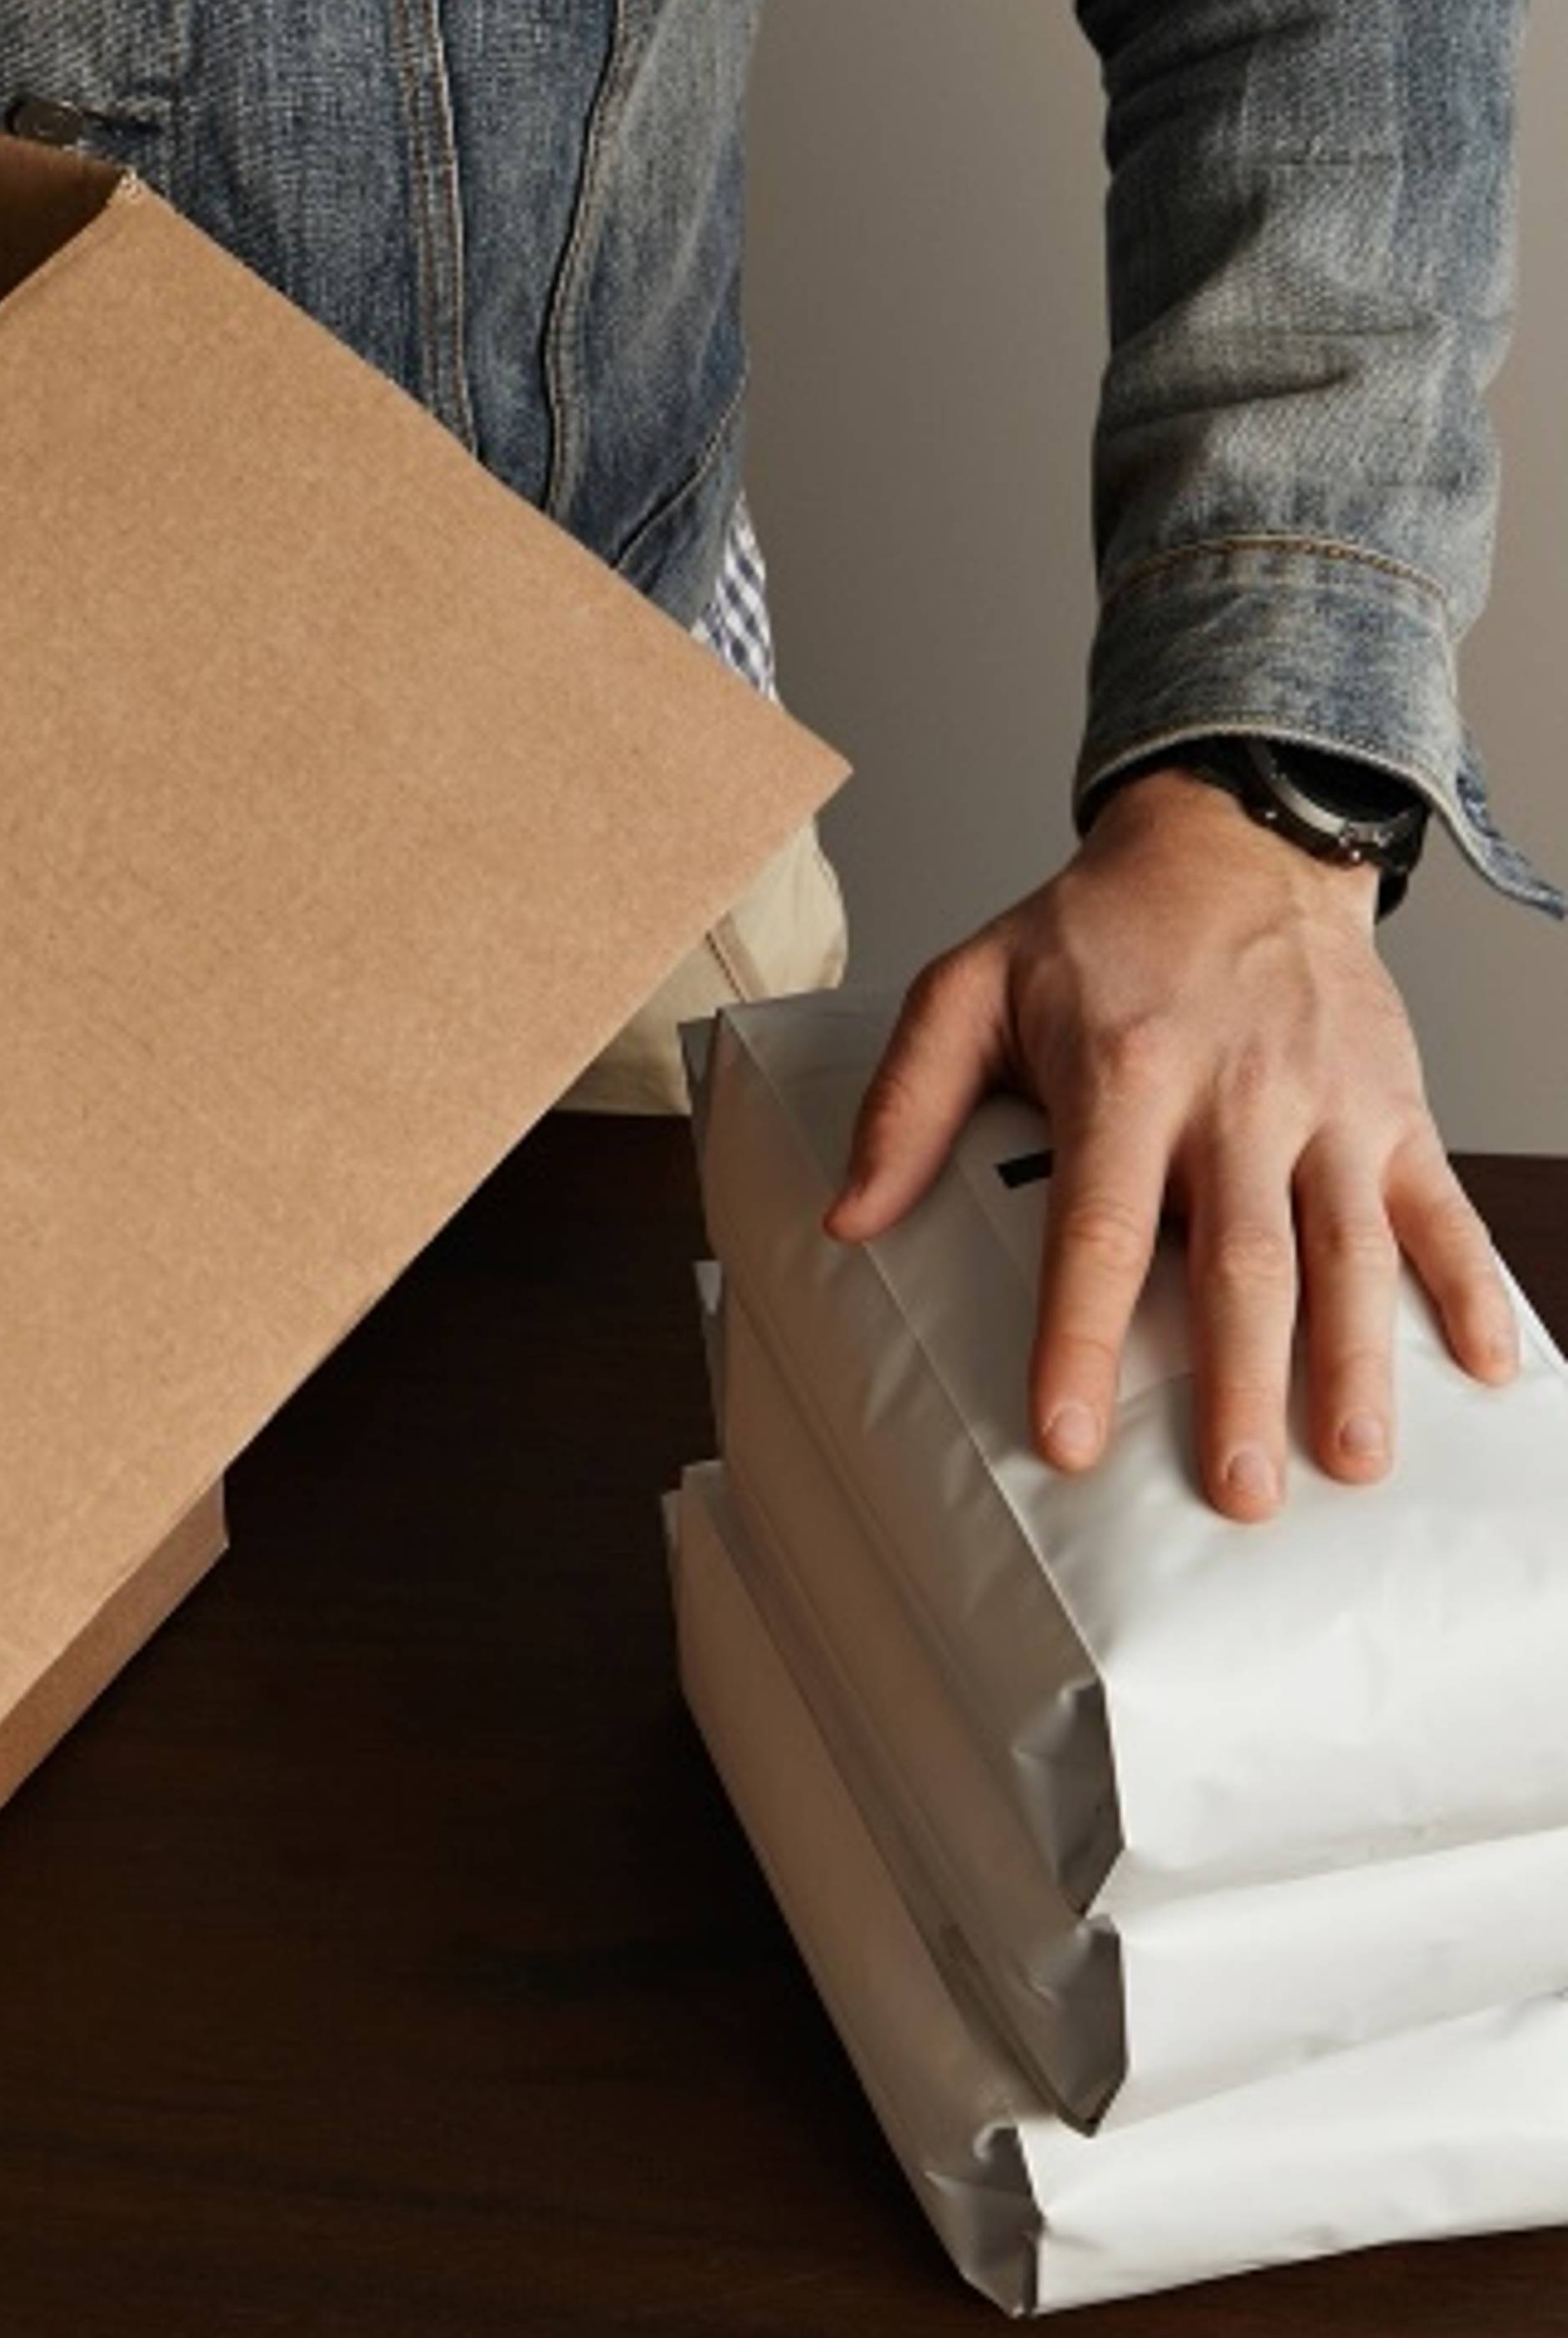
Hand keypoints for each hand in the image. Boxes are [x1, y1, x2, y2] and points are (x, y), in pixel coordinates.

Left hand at [824, 767, 1517, 1521]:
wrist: (1237, 840)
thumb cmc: (1092, 932)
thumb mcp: (969, 987)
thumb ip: (906, 1104)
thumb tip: (849, 1218)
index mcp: (1126, 1075)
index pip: (1100, 1231)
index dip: (1080, 1339)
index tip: (1068, 1438)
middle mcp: (1240, 1096)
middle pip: (1241, 1263)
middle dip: (1241, 1385)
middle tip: (1235, 1498)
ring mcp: (1330, 1106)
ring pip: (1350, 1252)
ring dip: (1357, 1363)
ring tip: (1351, 1464)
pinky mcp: (1397, 1108)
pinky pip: (1442, 1207)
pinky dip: (1473, 1287)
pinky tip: (1488, 1370)